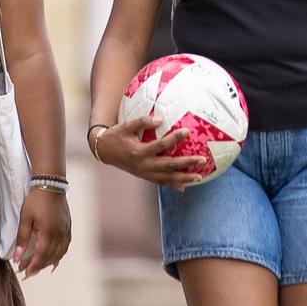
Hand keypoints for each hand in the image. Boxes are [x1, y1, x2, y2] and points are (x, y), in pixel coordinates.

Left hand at [10, 186, 70, 276]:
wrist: (51, 185)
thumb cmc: (35, 201)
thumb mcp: (25, 218)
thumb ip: (21, 239)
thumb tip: (16, 258)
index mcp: (48, 232)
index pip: (41, 255)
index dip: (32, 265)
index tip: (24, 271)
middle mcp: (60, 234)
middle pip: (50, 257)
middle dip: (38, 266)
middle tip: (26, 271)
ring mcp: (66, 232)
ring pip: (59, 254)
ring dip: (47, 263)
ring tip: (36, 267)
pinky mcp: (68, 228)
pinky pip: (65, 247)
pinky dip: (58, 256)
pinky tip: (52, 260)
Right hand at [87, 117, 211, 186]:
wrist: (104, 151)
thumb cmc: (116, 136)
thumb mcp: (126, 126)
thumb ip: (142, 121)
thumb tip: (160, 119)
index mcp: (138, 152)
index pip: (160, 145)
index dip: (174, 138)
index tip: (187, 131)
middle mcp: (143, 165)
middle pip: (169, 165)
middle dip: (186, 163)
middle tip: (202, 160)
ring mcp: (144, 173)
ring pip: (167, 177)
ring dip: (184, 178)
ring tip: (200, 176)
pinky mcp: (144, 177)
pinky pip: (161, 182)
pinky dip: (173, 184)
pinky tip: (184, 186)